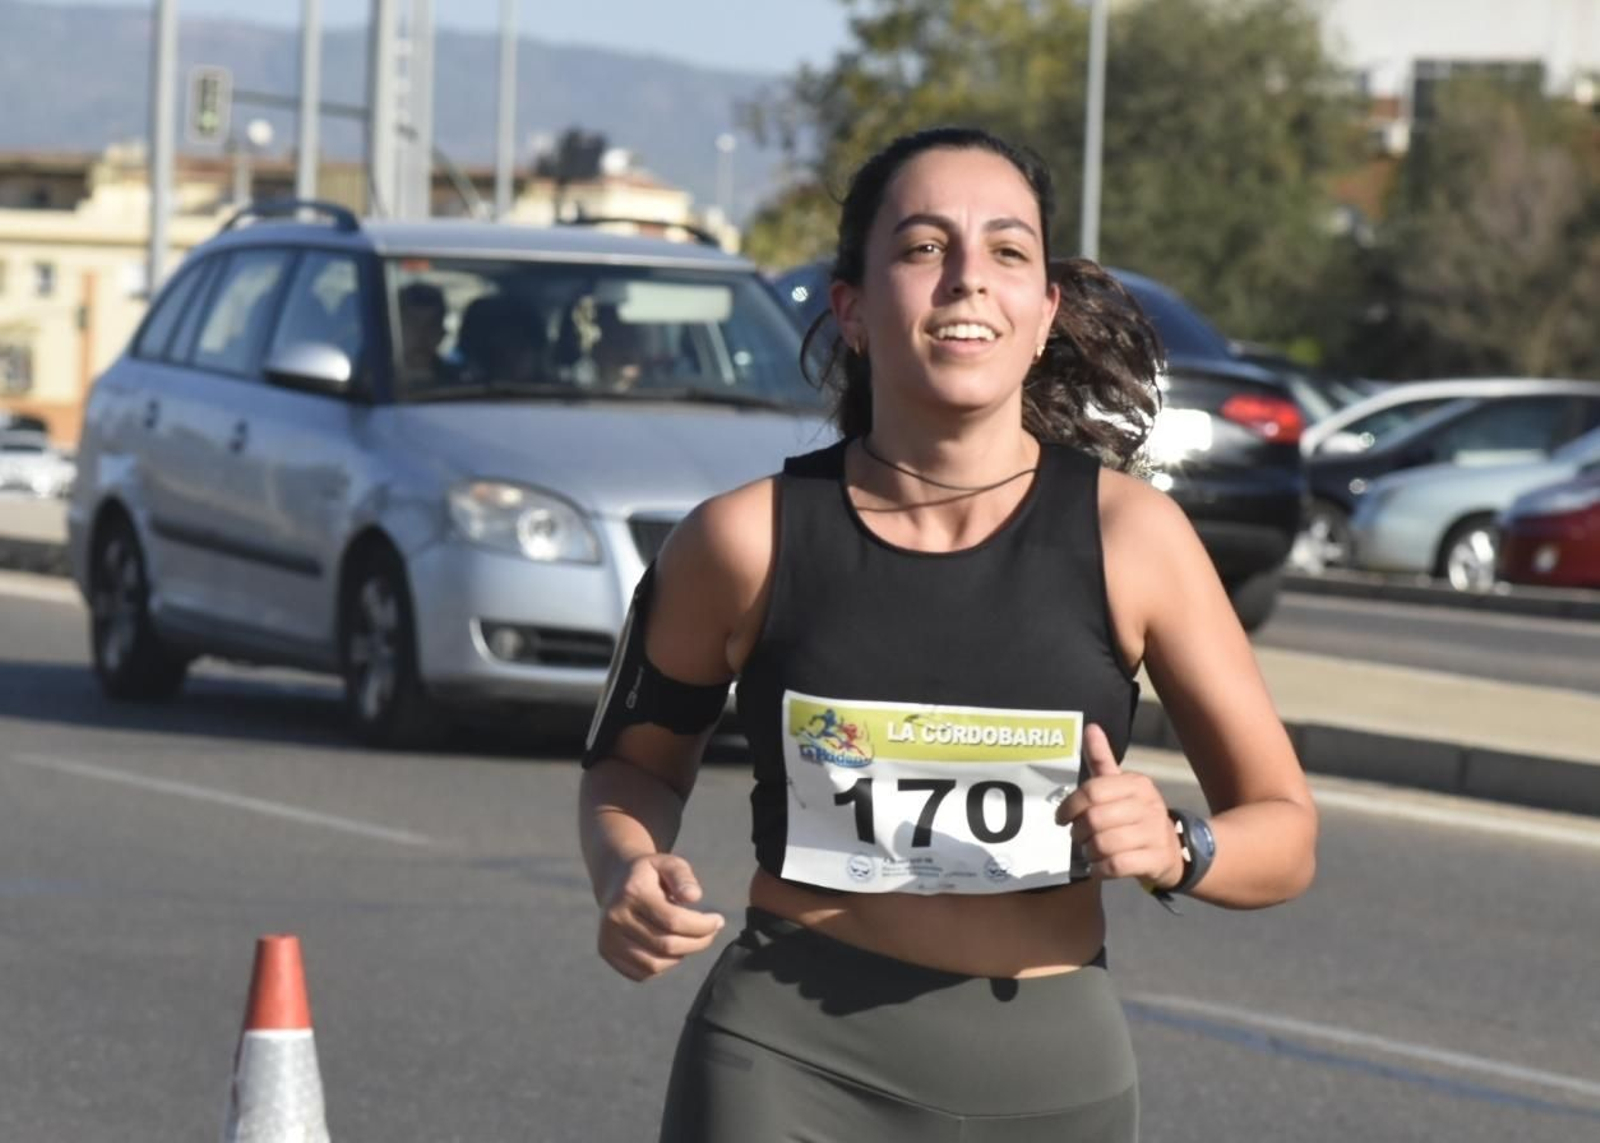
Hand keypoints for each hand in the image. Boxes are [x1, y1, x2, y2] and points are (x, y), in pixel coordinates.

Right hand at [598, 853, 725, 981]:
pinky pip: (642, 972)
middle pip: (665, 945)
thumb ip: (683, 877)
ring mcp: (607, 938)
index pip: (673, 920)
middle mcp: (615, 918)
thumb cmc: (651, 874)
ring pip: (654, 964)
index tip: (718, 920)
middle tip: (711, 932)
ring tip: (691, 938)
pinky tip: (671, 948)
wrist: (616, 881)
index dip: (702, 926)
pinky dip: (664, 965)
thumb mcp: (669, 864)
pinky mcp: (607, 952)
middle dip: (697, 942)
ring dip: (681, 955)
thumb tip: (695, 897)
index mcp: (632, 893)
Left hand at [1057, 724, 1183, 889]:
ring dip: (1089, 852)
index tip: (1061, 818)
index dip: (1069, 806)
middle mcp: (1148, 806)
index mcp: (1136, 784)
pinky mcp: (1156, 860)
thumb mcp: (1121, 786)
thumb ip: (1102, 760)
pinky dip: (1101, 869)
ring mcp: (1154, 834)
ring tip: (1090, 852)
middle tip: (1078, 837)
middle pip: (1094, 819)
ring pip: (1103, 844)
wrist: (1176, 849)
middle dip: (1078, 832)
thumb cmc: (1136, 815)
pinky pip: (1117, 865)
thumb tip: (1090, 727)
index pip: (1092, 790)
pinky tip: (1100, 867)